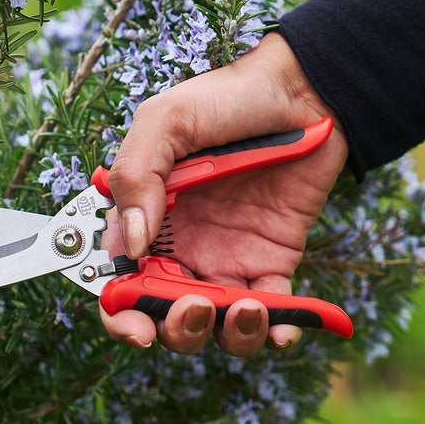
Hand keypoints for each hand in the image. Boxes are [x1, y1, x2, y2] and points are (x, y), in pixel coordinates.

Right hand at [100, 32, 347, 356]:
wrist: (304, 90)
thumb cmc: (229, 98)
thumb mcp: (167, 121)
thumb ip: (136, 176)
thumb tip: (132, 244)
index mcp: (145, 219)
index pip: (120, 281)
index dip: (120, 313)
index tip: (137, 327)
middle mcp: (181, 247)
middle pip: (165, 314)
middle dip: (175, 328)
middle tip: (194, 307)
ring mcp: (227, 259)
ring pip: (216, 324)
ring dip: (226, 333)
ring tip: (245, 308)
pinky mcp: (273, 263)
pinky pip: (272, 311)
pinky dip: (277, 331)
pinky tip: (283, 326)